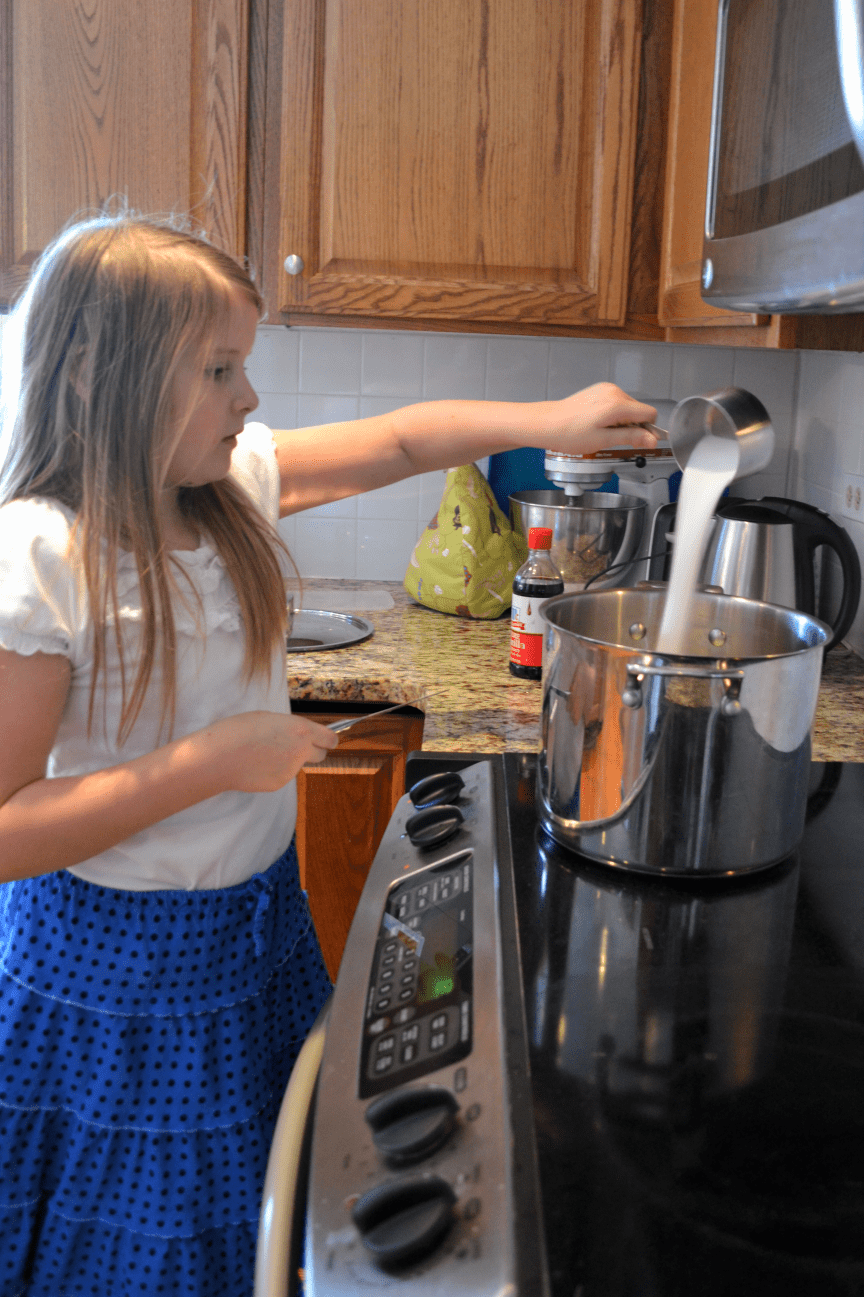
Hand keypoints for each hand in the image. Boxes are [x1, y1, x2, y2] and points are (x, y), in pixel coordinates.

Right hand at [200, 710, 339, 793]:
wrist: (219, 757)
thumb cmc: (239, 730)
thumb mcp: (270, 719)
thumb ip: (290, 728)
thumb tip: (297, 736)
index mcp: (301, 731)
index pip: (331, 739)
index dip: (328, 739)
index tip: (325, 739)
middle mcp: (301, 752)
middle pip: (321, 755)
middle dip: (312, 750)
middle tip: (295, 746)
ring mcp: (291, 770)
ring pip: (297, 765)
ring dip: (288, 760)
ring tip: (263, 753)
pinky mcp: (279, 784)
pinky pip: (283, 775)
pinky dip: (274, 770)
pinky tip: (256, 765)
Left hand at [544, 382, 658, 455]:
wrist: (547, 423)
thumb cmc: (569, 433)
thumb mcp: (603, 441)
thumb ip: (631, 438)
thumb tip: (652, 440)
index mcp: (617, 404)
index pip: (650, 414)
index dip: (647, 430)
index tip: (638, 441)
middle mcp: (613, 392)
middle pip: (639, 410)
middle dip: (633, 426)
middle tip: (613, 439)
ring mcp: (606, 389)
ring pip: (628, 407)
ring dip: (622, 421)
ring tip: (601, 430)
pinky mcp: (599, 390)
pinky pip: (617, 403)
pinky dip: (613, 414)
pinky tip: (598, 423)